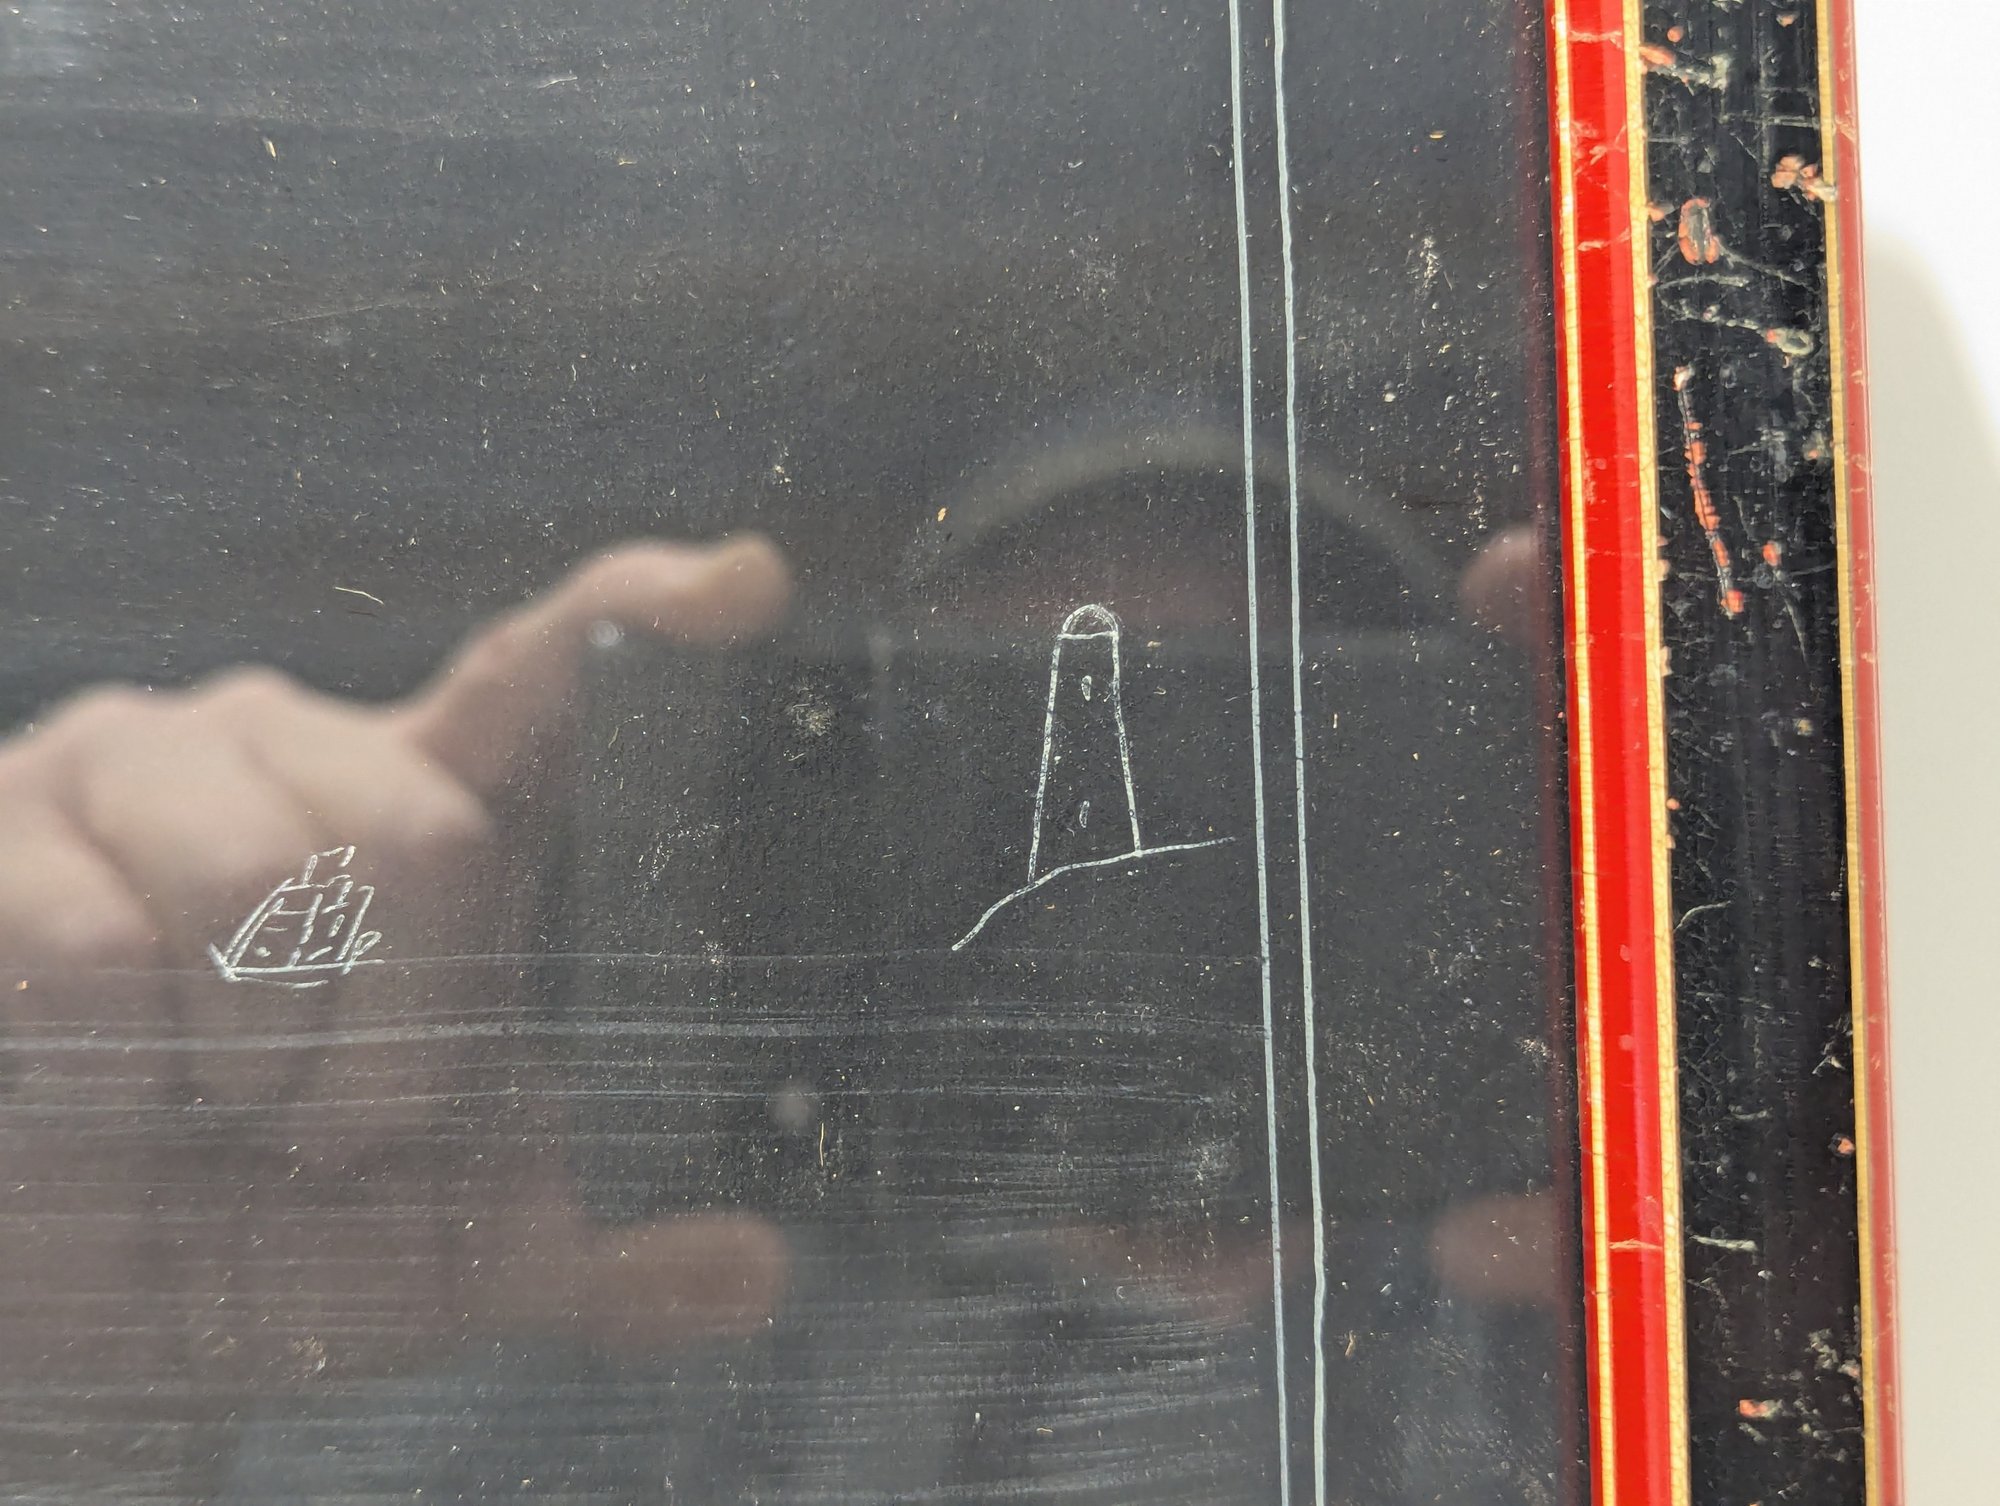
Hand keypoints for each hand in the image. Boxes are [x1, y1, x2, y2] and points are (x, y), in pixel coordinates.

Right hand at [0, 539, 792, 1467]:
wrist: (61, 1298)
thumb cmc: (260, 1225)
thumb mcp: (442, 1249)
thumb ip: (596, 1257)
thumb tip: (760, 1275)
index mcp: (427, 811)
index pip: (545, 674)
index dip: (644, 612)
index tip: (753, 582)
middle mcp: (295, 750)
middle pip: (419, 836)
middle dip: (391, 1044)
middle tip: (327, 1129)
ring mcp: (136, 769)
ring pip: (253, 883)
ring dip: (244, 1065)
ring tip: (205, 1105)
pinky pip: (91, 948)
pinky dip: (104, 1076)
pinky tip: (89, 1087)